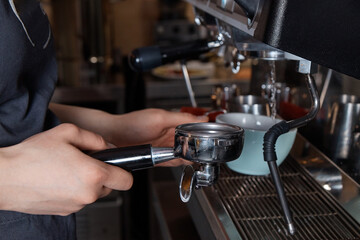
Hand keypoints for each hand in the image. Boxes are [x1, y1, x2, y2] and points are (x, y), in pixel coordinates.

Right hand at [0, 124, 132, 215]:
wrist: (4, 178)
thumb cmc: (32, 155)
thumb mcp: (68, 133)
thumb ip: (96, 139)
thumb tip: (109, 147)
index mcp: (93, 174)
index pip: (127, 180)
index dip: (125, 170)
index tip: (118, 165)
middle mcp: (88, 194)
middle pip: (111, 186)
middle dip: (103, 174)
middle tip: (86, 161)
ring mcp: (76, 205)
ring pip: (94, 193)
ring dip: (88, 182)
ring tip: (68, 168)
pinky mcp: (65, 211)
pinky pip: (79, 199)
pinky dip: (75, 190)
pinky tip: (59, 179)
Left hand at [111, 108, 207, 166]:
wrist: (113, 137)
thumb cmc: (131, 124)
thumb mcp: (159, 117)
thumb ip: (181, 118)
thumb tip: (201, 118)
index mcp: (173, 122)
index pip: (195, 126)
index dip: (205, 130)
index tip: (215, 135)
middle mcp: (170, 135)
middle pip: (192, 141)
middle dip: (201, 145)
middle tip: (209, 149)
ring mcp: (165, 148)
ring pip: (185, 153)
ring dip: (192, 155)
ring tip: (200, 156)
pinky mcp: (160, 159)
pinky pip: (175, 161)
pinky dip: (182, 162)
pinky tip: (188, 162)